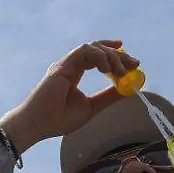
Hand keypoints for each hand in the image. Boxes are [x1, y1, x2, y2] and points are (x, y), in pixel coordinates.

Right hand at [0, 40, 139, 153]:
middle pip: (98, 49)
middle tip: (134, 63)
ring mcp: (65, 64)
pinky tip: (107, 70)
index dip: (115, 56)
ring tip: (120, 72)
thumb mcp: (91, 107)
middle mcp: (69, 65)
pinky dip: (99, 56)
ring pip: (93, 47)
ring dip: (111, 56)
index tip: (132, 63)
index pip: (97, 57)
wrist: (39, 125)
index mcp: (74, 73)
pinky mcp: (62, 65)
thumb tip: (127, 88)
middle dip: (119, 54)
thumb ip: (107, 96)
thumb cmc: (59, 120)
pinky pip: (85, 51)